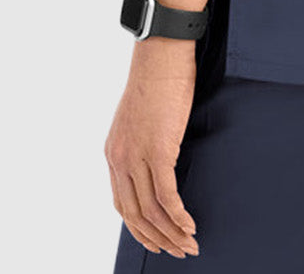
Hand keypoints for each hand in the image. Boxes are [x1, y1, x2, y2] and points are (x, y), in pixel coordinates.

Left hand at [105, 40, 200, 257]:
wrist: (162, 53)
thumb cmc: (158, 78)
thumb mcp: (141, 118)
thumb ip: (143, 144)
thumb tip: (159, 162)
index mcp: (113, 152)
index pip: (122, 204)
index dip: (140, 228)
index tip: (158, 240)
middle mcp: (119, 159)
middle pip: (135, 215)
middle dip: (157, 238)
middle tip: (178, 251)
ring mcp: (137, 156)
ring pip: (152, 210)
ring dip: (172, 232)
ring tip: (190, 245)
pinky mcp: (158, 150)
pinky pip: (167, 196)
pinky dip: (179, 216)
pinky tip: (190, 226)